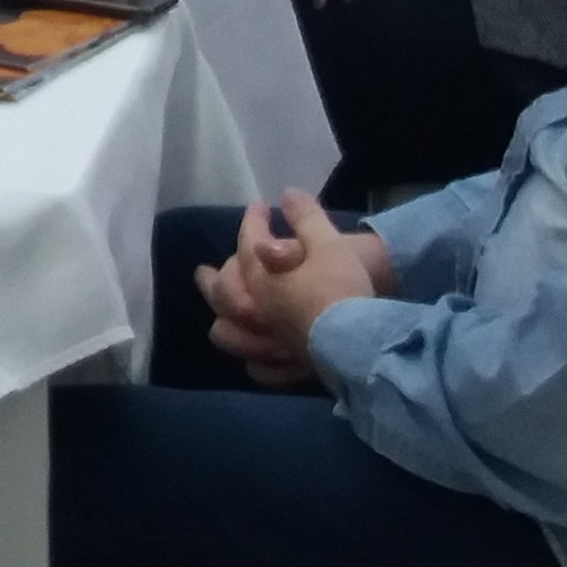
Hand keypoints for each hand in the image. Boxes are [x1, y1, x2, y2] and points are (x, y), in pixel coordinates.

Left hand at [197, 194, 393, 386]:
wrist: (362, 337)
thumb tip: (287, 196)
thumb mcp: (327, 241)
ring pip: (231, 336)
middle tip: (204, 270)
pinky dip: (256, 364)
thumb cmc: (342, 285)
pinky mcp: (289, 369)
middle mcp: (258, 312)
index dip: (252, 221)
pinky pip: (263, 370)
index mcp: (263, 278)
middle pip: (223, 294)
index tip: (260, 206)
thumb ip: (305, 218)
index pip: (248, 244)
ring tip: (222, 317)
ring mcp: (269, 344)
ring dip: (224, 323)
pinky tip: (256, 361)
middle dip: (213, 278)